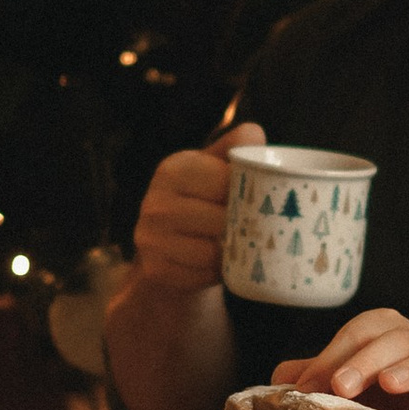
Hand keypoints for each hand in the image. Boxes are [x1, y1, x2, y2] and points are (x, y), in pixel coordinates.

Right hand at [128, 124, 265, 298]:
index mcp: (173, 170)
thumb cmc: (201, 201)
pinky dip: (217, 272)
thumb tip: (255, 134)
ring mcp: (150, 238)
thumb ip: (236, 148)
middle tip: (255, 228)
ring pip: (213, 251)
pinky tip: (220, 263)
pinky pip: (202, 275)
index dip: (248, 193)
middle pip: (222, 219)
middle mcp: (155, 202)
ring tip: (238, 245)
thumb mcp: (214, 169)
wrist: (168, 248)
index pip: (225, 181)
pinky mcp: (155, 268)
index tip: (258, 200)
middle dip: (244, 226)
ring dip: (232, 252)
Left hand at [275, 308, 408, 409]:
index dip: (331, 358)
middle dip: (365, 361)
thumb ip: (316, 375)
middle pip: (392, 341)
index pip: (356, 334)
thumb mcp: (349, 377)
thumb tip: (277, 381)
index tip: (307, 388)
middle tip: (342, 386)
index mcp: (381, 331)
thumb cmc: (384, 383)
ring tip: (391, 384)